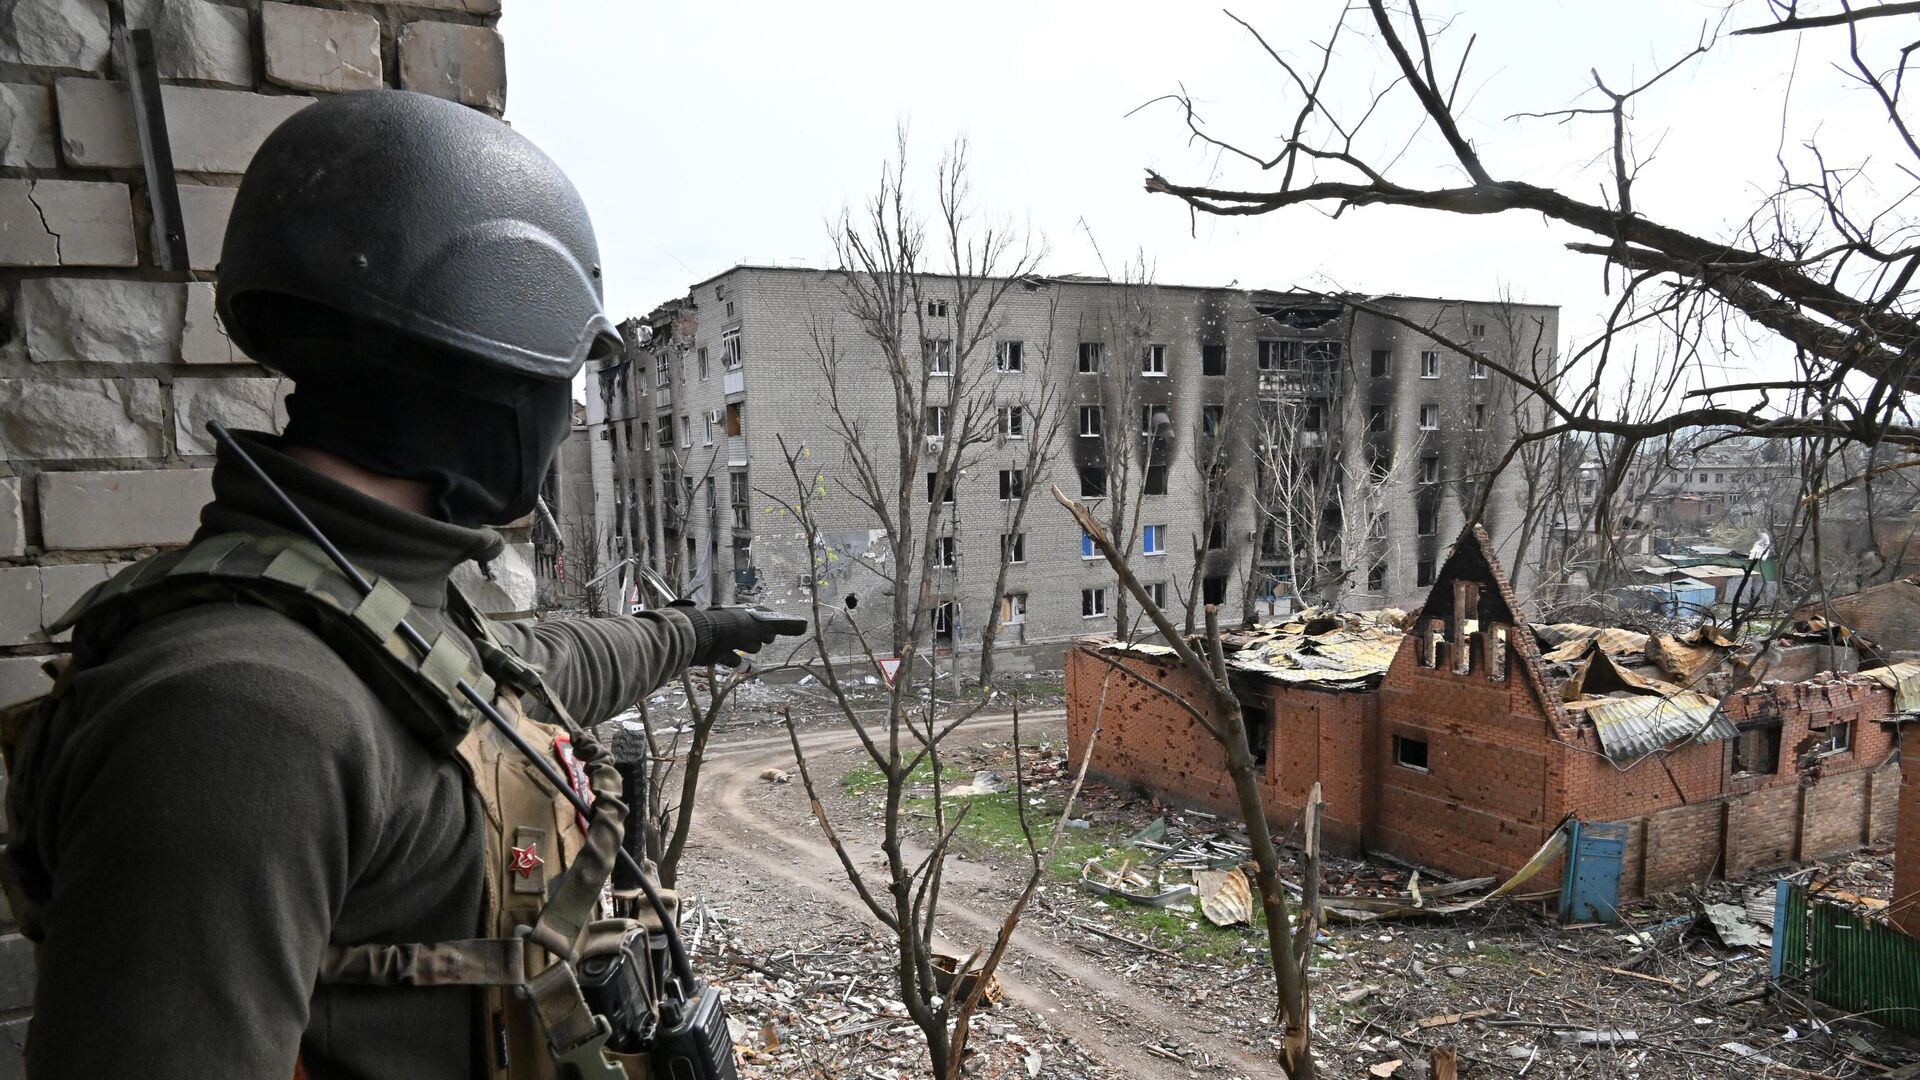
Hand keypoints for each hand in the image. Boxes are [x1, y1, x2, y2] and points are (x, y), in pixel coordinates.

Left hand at [680, 605, 808, 667]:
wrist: (703, 636)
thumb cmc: (733, 626)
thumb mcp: (762, 624)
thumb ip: (784, 625)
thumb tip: (805, 625)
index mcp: (749, 613)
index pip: (769, 619)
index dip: (772, 627)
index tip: (772, 632)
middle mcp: (740, 623)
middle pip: (760, 635)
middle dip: (758, 639)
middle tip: (753, 637)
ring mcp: (730, 637)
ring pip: (748, 646)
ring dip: (746, 647)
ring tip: (737, 645)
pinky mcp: (721, 650)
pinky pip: (733, 658)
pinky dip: (733, 659)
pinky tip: (732, 658)